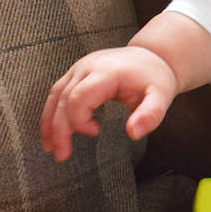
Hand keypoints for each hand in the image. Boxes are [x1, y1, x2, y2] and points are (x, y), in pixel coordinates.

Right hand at [41, 45, 179, 161]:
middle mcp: (88, 67)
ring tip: (50, 148)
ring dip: (49, 123)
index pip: (79, 97)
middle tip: (61, 155)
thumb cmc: (155, 78)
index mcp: (107, 72)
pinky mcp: (77, 72)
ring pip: (55, 95)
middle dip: (59, 129)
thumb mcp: (161, 97)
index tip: (95, 132)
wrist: (153, 56)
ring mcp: (80, 68)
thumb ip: (150, 115)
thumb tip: (133, 134)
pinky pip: (57, 92)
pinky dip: (52, 113)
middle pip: (63, 99)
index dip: (79, 119)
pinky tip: (53, 131)